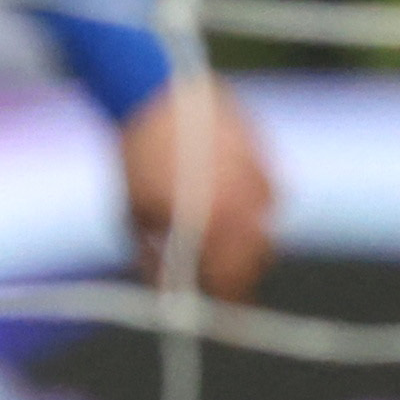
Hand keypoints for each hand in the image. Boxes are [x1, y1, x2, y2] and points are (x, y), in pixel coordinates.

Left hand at [118, 73, 277, 301]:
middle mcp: (246, 204)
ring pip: (267, 216)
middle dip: (240, 264)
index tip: (221, 305)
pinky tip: (225, 184)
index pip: (233, 278)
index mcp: (214, 225)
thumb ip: (152, 257)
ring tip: (219, 219)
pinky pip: (267, 182)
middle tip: (218, 265)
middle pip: (259, 253)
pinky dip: (252, 192)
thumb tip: (166, 288)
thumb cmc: (135, 158)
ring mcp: (260, 174)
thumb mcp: (131, 215)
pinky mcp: (264, 150)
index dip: (228, 296)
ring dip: (248, 225)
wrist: (149, 94)